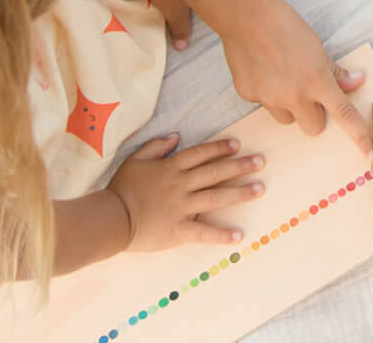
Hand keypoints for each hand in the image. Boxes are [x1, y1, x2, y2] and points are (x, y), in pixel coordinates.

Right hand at [107, 133, 264, 250]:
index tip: (238, 144)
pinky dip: (221, 234)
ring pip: (216, 198)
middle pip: (215, 172)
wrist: (112, 218)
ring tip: (260, 189)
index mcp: (171, 167)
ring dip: (239, 193)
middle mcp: (181, 185)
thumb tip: (176, 136)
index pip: (201, 154)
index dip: (220, 148)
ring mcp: (182, 207)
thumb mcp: (136, 159)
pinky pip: (204, 232)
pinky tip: (239, 235)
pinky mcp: (179, 230)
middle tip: (261, 162)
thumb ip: (156, 146)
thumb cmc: (122, 188)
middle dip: (239, 166)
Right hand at [217, 0, 370, 153]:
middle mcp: (294, 96)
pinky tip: (262, 69)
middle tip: (307, 91)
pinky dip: (266, 92)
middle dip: (313, 114)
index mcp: (317, 81)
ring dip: (289, 106)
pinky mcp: (249, 96)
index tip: (371, 156)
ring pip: (286, 118)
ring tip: (281, 76)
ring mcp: (270, 99)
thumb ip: (335, 71)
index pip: (345, 115)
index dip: (360, 137)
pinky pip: (263, 104)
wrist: (247, 16)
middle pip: (313, 127)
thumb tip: (357, 82)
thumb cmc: (285, 25)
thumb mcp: (317, 46)